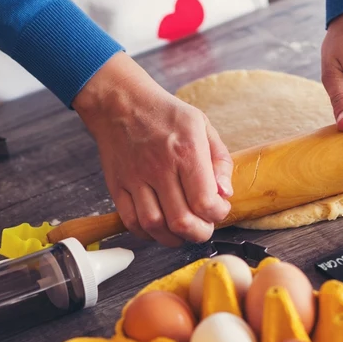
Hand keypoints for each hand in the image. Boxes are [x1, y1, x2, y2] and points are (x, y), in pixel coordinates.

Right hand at [73, 52, 232, 245]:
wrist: (120, 103)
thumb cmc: (164, 114)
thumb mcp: (202, 125)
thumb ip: (219, 161)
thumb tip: (225, 195)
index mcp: (186, 151)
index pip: (205, 202)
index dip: (217, 215)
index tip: (219, 210)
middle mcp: (159, 167)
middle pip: (181, 221)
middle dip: (199, 233)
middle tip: (204, 227)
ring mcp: (135, 179)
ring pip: (155, 226)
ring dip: (174, 238)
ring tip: (184, 232)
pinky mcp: (117, 186)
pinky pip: (131, 221)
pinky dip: (148, 233)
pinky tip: (160, 228)